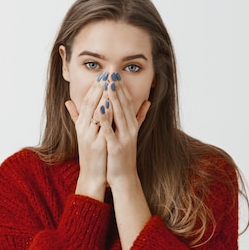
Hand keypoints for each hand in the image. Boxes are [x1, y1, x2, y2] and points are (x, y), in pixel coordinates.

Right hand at [65, 73, 109, 200]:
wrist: (92, 175)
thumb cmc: (91, 154)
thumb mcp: (82, 133)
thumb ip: (76, 117)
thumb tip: (67, 102)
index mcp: (81, 124)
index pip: (87, 101)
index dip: (94, 87)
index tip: (103, 74)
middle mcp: (83, 128)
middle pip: (90, 104)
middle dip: (99, 87)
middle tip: (107, 73)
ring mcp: (89, 136)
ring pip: (95, 113)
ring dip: (102, 97)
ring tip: (109, 84)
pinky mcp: (97, 145)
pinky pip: (101, 127)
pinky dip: (105, 115)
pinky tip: (110, 105)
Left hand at [99, 73, 150, 189]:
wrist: (124, 176)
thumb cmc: (123, 154)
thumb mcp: (132, 132)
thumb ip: (139, 117)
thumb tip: (148, 101)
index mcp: (132, 125)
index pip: (127, 102)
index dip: (122, 88)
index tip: (115, 74)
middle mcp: (130, 129)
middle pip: (124, 105)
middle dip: (118, 88)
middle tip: (112, 73)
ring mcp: (125, 138)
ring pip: (119, 115)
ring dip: (114, 99)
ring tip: (108, 85)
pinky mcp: (117, 147)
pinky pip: (110, 130)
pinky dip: (106, 119)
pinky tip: (101, 109)